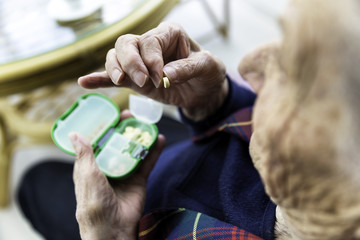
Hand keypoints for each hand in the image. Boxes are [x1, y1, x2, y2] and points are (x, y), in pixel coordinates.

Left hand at [69, 110, 165, 239]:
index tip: (111, 114)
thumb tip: (75, 134)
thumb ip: (85, 155)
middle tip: (131, 115)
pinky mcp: (139, 180)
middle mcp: (108, 168)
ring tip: (147, 123)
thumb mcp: (88, 176)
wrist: (114, 229)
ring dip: (140, 137)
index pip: (98, 142)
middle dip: (124, 129)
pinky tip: (160, 139)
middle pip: (117, 143)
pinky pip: (147, 163)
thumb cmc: (94, 204)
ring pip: (133, 151)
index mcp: (91, 167)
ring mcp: (125, 173)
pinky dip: (154, 151)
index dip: (104, 128)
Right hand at [78, 22, 227, 120]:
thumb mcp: (208, 67)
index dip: (151, 59)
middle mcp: (151, 44)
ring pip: (116, 56)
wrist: (204, 93)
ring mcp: (140, 62)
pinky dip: (99, 78)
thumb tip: (166, 75)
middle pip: (127, 43)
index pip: (150, 40)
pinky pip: (113, 77)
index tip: (161, 77)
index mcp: (169, 34)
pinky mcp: (135, 79)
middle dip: (130, 62)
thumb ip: (188, 68)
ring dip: (115, 69)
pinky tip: (85, 82)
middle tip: (144, 81)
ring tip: (122, 81)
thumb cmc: (208, 74)